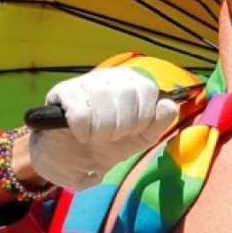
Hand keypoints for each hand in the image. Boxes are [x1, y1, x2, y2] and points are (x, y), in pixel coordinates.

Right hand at [29, 67, 179, 188]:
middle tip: (111, 137)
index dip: (142, 118)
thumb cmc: (110, 143)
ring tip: (97, 137)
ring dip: (102, 132)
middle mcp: (111, 74)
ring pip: (103, 103)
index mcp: (133, 82)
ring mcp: (86, 81)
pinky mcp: (63, 92)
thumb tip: (169, 104)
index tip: (132, 131)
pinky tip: (81, 134)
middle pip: (126, 96)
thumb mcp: (141, 137)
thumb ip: (160, 122)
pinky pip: (80, 113)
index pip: (148, 90)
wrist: (73, 158)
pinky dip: (84, 132)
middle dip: (122, 128)